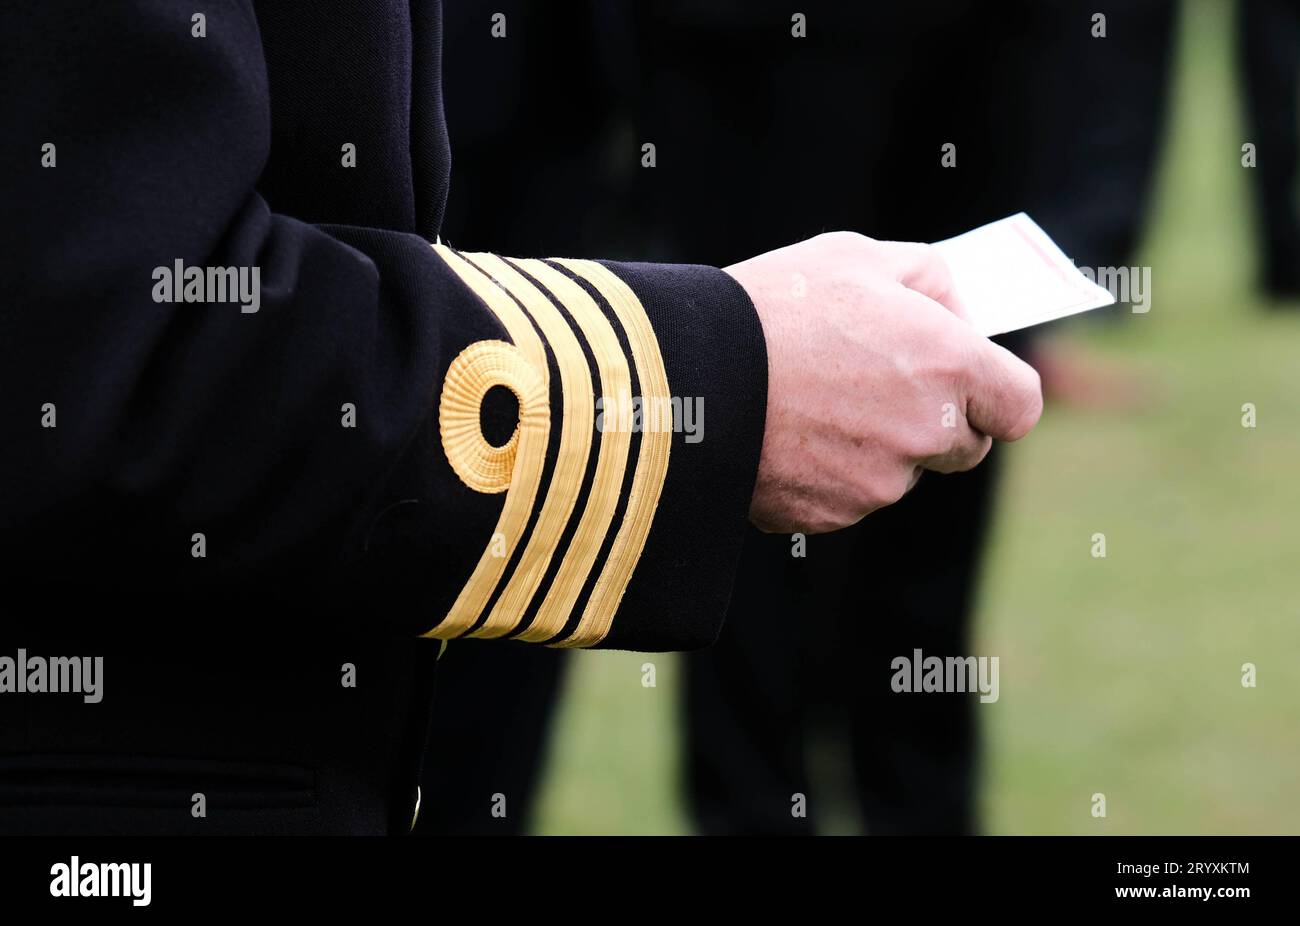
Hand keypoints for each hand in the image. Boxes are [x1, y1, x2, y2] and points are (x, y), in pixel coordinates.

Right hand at [725, 232, 1041, 533]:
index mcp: (948, 366)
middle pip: (964, 448)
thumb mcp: (856, 257)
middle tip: (880, 387)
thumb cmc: (775, 305)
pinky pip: (845, 499)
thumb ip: (926, 280)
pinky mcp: (829, 516)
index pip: (1019, 407)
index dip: (1000, 394)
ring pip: (897, 474)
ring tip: (811, 402)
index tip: (973, 382)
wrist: (687, 373)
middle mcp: (925, 434)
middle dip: (936, 423)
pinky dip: (825, 474)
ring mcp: (877, 484)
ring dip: (874, 448)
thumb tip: (956, 314)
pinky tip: (785, 434)